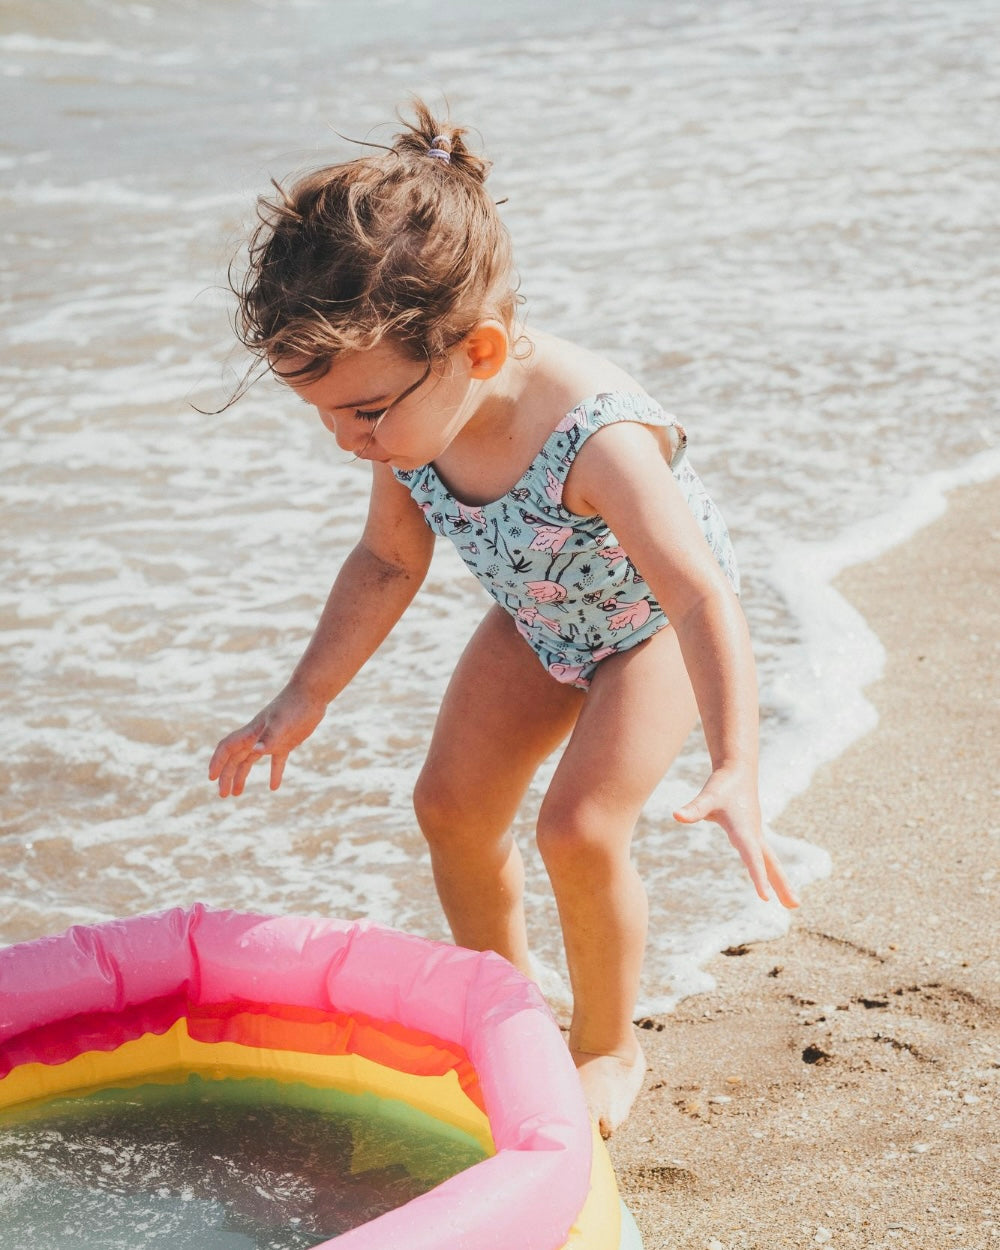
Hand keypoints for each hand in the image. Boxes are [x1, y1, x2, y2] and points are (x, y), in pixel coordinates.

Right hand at [208, 681, 327, 796]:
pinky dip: (274, 773)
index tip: (211, 778)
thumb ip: (269, 737)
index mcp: (252, 732)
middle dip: (227, 776)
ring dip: (242, 776)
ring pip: (250, 760)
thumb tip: (256, 751)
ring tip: (236, 793)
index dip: (217, 762)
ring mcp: (270, 740)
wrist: (311, 694)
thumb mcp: (282, 723)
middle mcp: (257, 736)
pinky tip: (274, 787)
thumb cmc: (294, 706)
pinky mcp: (285, 743)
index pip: (227, 748)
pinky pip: (276, 761)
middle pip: (235, 758)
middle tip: (223, 795)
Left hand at [674, 767, 798, 908]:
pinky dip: (771, 871)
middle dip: (782, 885)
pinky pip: (765, 857)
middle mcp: (754, 835)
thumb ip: (694, 808)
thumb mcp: (707, 797)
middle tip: (794, 906)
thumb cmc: (722, 784)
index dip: (758, 878)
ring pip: (771, 861)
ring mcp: (756, 834)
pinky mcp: (753, 833)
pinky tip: (772, 882)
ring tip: (792, 904)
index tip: (765, 898)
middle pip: (771, 864)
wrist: (737, 770)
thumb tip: (676, 815)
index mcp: (744, 831)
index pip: (752, 858)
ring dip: (781, 881)